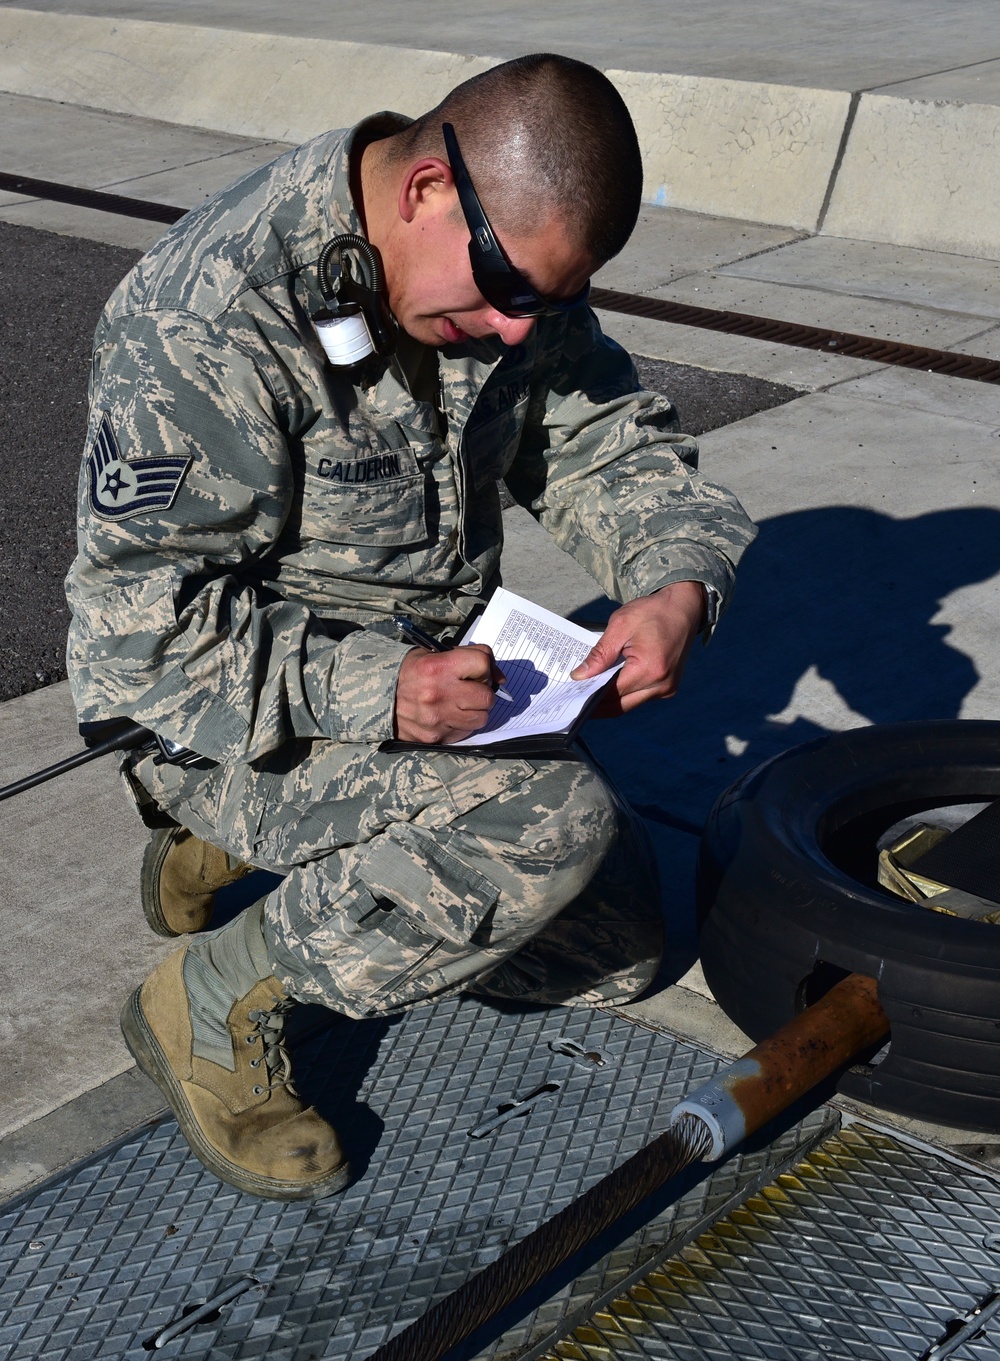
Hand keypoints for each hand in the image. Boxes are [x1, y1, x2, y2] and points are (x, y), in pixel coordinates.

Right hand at [394, 644, 503, 743]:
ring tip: (461, 703)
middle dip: (483, 691)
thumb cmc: (408, 672)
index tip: (478, 670)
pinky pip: (466, 731)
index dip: (484, 666)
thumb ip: (466, 657)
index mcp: (438, 667)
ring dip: (476, 710)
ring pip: (481, 718)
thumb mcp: (432, 654)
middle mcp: (440, 693)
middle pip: (486, 696)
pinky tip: (450, 715)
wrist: (377, 697)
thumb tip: (498, 677)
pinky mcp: (436, 736)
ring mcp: (438, 718)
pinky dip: (463, 724)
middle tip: (471, 689)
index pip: (482, 663)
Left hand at [570, 581, 705, 716]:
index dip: (588, 696)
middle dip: (595, 704)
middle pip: (619, 705)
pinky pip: (640, 697)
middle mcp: (662, 685)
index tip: (569, 696)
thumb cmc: (653, 612)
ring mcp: (668, 689)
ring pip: (629, 704)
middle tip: (573, 698)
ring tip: (588, 691)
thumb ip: (600, 654)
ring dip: (609, 700)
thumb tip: (579, 676)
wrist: (683, 608)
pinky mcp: (669, 688)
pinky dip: (623, 693)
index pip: (611, 693)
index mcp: (650, 669)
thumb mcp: (620, 625)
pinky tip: (608, 684)